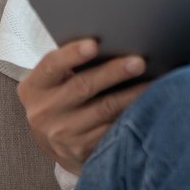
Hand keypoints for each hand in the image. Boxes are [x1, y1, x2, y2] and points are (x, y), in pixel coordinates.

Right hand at [16, 39, 148, 173]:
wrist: (54, 140)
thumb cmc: (62, 96)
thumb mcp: (55, 81)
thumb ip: (72, 64)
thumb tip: (115, 39)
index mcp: (35, 87)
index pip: (52, 65)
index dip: (72, 54)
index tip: (94, 44)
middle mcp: (44, 111)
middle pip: (83, 86)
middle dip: (114, 72)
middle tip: (139, 62)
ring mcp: (61, 133)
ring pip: (104, 109)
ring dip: (132, 95)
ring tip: (154, 82)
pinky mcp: (80, 149)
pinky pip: (112, 129)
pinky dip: (132, 115)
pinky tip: (149, 105)